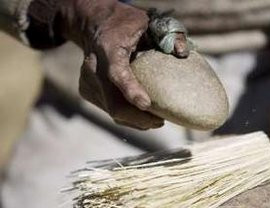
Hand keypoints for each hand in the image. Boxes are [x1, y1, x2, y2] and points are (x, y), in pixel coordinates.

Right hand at [57, 0, 187, 128]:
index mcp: (108, 48)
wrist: (94, 24)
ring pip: (112, 111)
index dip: (130, 91)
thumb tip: (182, 53)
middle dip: (138, 118)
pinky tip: (138, 113)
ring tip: (154, 120)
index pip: (117, 73)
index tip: (146, 104)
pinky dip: (125, 116)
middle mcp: (93, 66)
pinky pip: (108, 110)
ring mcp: (87, 81)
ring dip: (134, 120)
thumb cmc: (126, 25)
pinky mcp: (86, 90)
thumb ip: (167, 34)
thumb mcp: (147, 22)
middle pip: (114, 103)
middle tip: (160, 122)